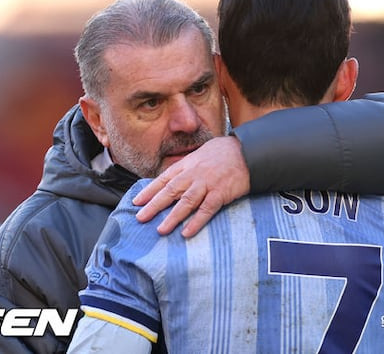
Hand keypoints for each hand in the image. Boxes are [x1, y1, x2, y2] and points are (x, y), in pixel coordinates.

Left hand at [133, 136, 249, 236]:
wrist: (247, 151)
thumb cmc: (223, 152)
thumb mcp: (200, 154)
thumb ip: (187, 167)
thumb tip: (173, 178)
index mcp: (187, 165)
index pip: (164, 179)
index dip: (149, 191)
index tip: (136, 202)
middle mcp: (194, 174)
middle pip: (170, 191)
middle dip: (154, 205)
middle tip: (140, 218)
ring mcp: (207, 184)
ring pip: (186, 202)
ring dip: (172, 217)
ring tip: (160, 230)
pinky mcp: (221, 193)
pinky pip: (206, 209)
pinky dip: (196, 222)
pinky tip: (187, 232)